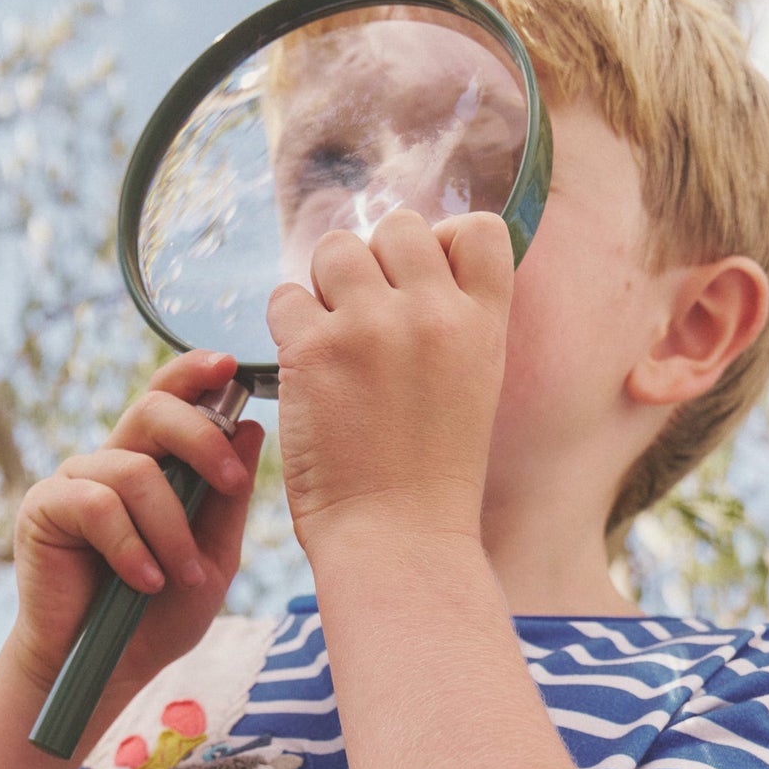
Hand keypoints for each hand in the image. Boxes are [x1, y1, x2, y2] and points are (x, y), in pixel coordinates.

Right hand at [9, 349, 263, 697]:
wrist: (106, 670)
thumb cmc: (158, 616)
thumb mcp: (212, 559)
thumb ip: (228, 502)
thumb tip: (251, 430)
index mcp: (151, 464)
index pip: (170, 398)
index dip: (195, 373)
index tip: (230, 368)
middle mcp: (110, 462)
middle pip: (153, 410)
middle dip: (201, 439)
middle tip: (232, 482)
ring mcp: (74, 482)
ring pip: (134, 471)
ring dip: (171, 528)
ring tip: (182, 577)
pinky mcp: (44, 509)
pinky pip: (96, 506)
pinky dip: (131, 547)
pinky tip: (144, 581)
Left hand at [266, 209, 513, 560]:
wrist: (399, 541)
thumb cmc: (430, 479)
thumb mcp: (473, 388)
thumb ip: (453, 324)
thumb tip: (402, 269)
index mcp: (483, 324)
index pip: (477, 228)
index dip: (442, 244)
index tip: (421, 288)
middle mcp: (432, 313)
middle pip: (396, 227)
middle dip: (374, 266)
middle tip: (366, 325)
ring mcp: (372, 327)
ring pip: (334, 249)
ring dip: (324, 288)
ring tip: (332, 346)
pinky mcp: (314, 350)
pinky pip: (284, 297)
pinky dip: (287, 327)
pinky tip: (303, 371)